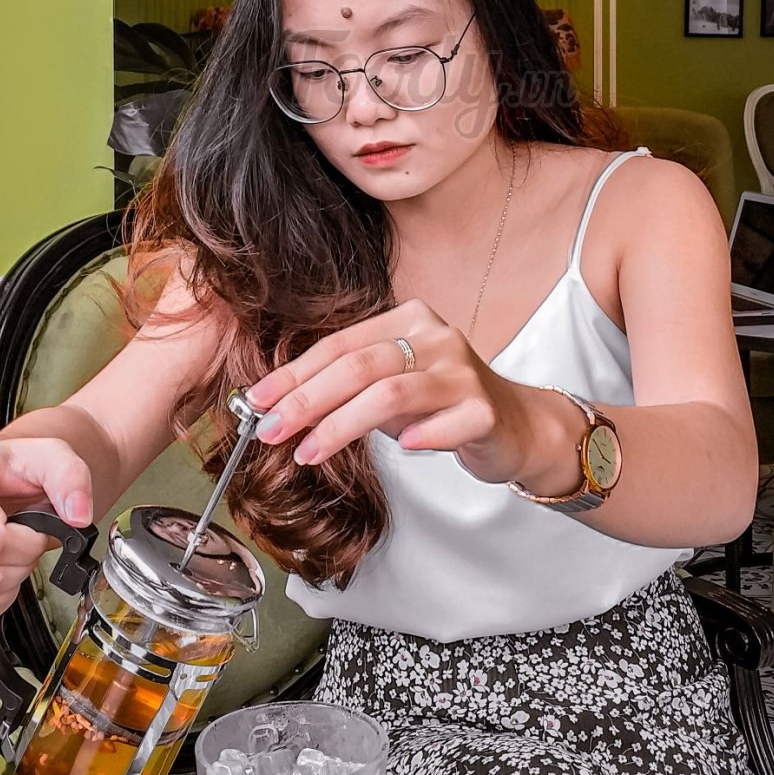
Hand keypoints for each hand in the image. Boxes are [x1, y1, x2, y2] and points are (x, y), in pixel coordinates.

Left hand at [247, 300, 569, 487]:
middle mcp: (437, 338)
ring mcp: (464, 372)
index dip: (294, 375)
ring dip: (342, 426)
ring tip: (309, 453)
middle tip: (272, 430)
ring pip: (391, 393)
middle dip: (307, 400)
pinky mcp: (486, 409)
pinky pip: (448, 423)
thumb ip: (347, 388)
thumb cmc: (441, 405)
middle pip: (359, 366)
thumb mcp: (390, 388)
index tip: (257, 402)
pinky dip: (420, 437)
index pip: (339, 345)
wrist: (516, 426)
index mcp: (408, 321)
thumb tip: (279, 406)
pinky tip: (402, 451)